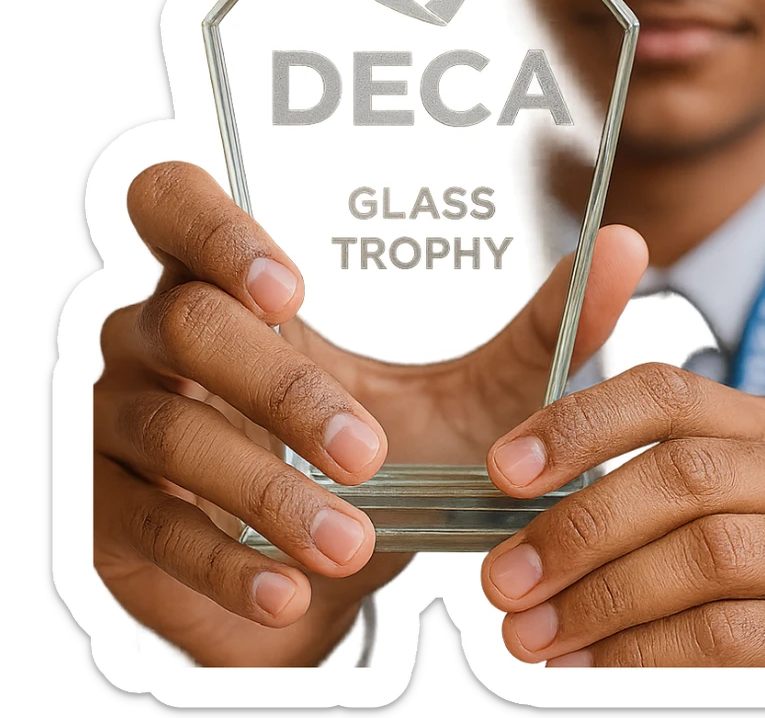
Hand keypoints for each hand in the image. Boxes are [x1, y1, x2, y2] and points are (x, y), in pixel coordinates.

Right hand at [94, 162, 646, 665]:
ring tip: (350, 542)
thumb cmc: (387, 461)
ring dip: (264, 490)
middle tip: (368, 453)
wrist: (324, 567)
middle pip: (184, 323)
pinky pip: (147, 529)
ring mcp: (120, 424)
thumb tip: (626, 246)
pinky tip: (287, 592)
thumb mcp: (472, 393)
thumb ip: (540, 325)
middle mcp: (157, 336)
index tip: (290, 287)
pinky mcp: (106, 516)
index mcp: (231, 285)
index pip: (172, 204)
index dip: (215, 228)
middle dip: (281, 388)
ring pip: (169, 429)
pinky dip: (222, 565)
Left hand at [481, 366, 764, 666]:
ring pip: (707, 554)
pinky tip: (586, 669)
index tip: (502, 469)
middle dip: (578, 527)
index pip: (667, 391)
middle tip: (502, 579)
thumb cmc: (661, 561)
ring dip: (600, 597)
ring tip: (530, 633)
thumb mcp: (618, 474)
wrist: (734, 678)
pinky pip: (730, 637)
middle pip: (684, 474)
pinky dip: (643, 656)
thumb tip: (616, 240)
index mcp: (751, 423)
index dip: (577, 425)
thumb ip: (599, 372)